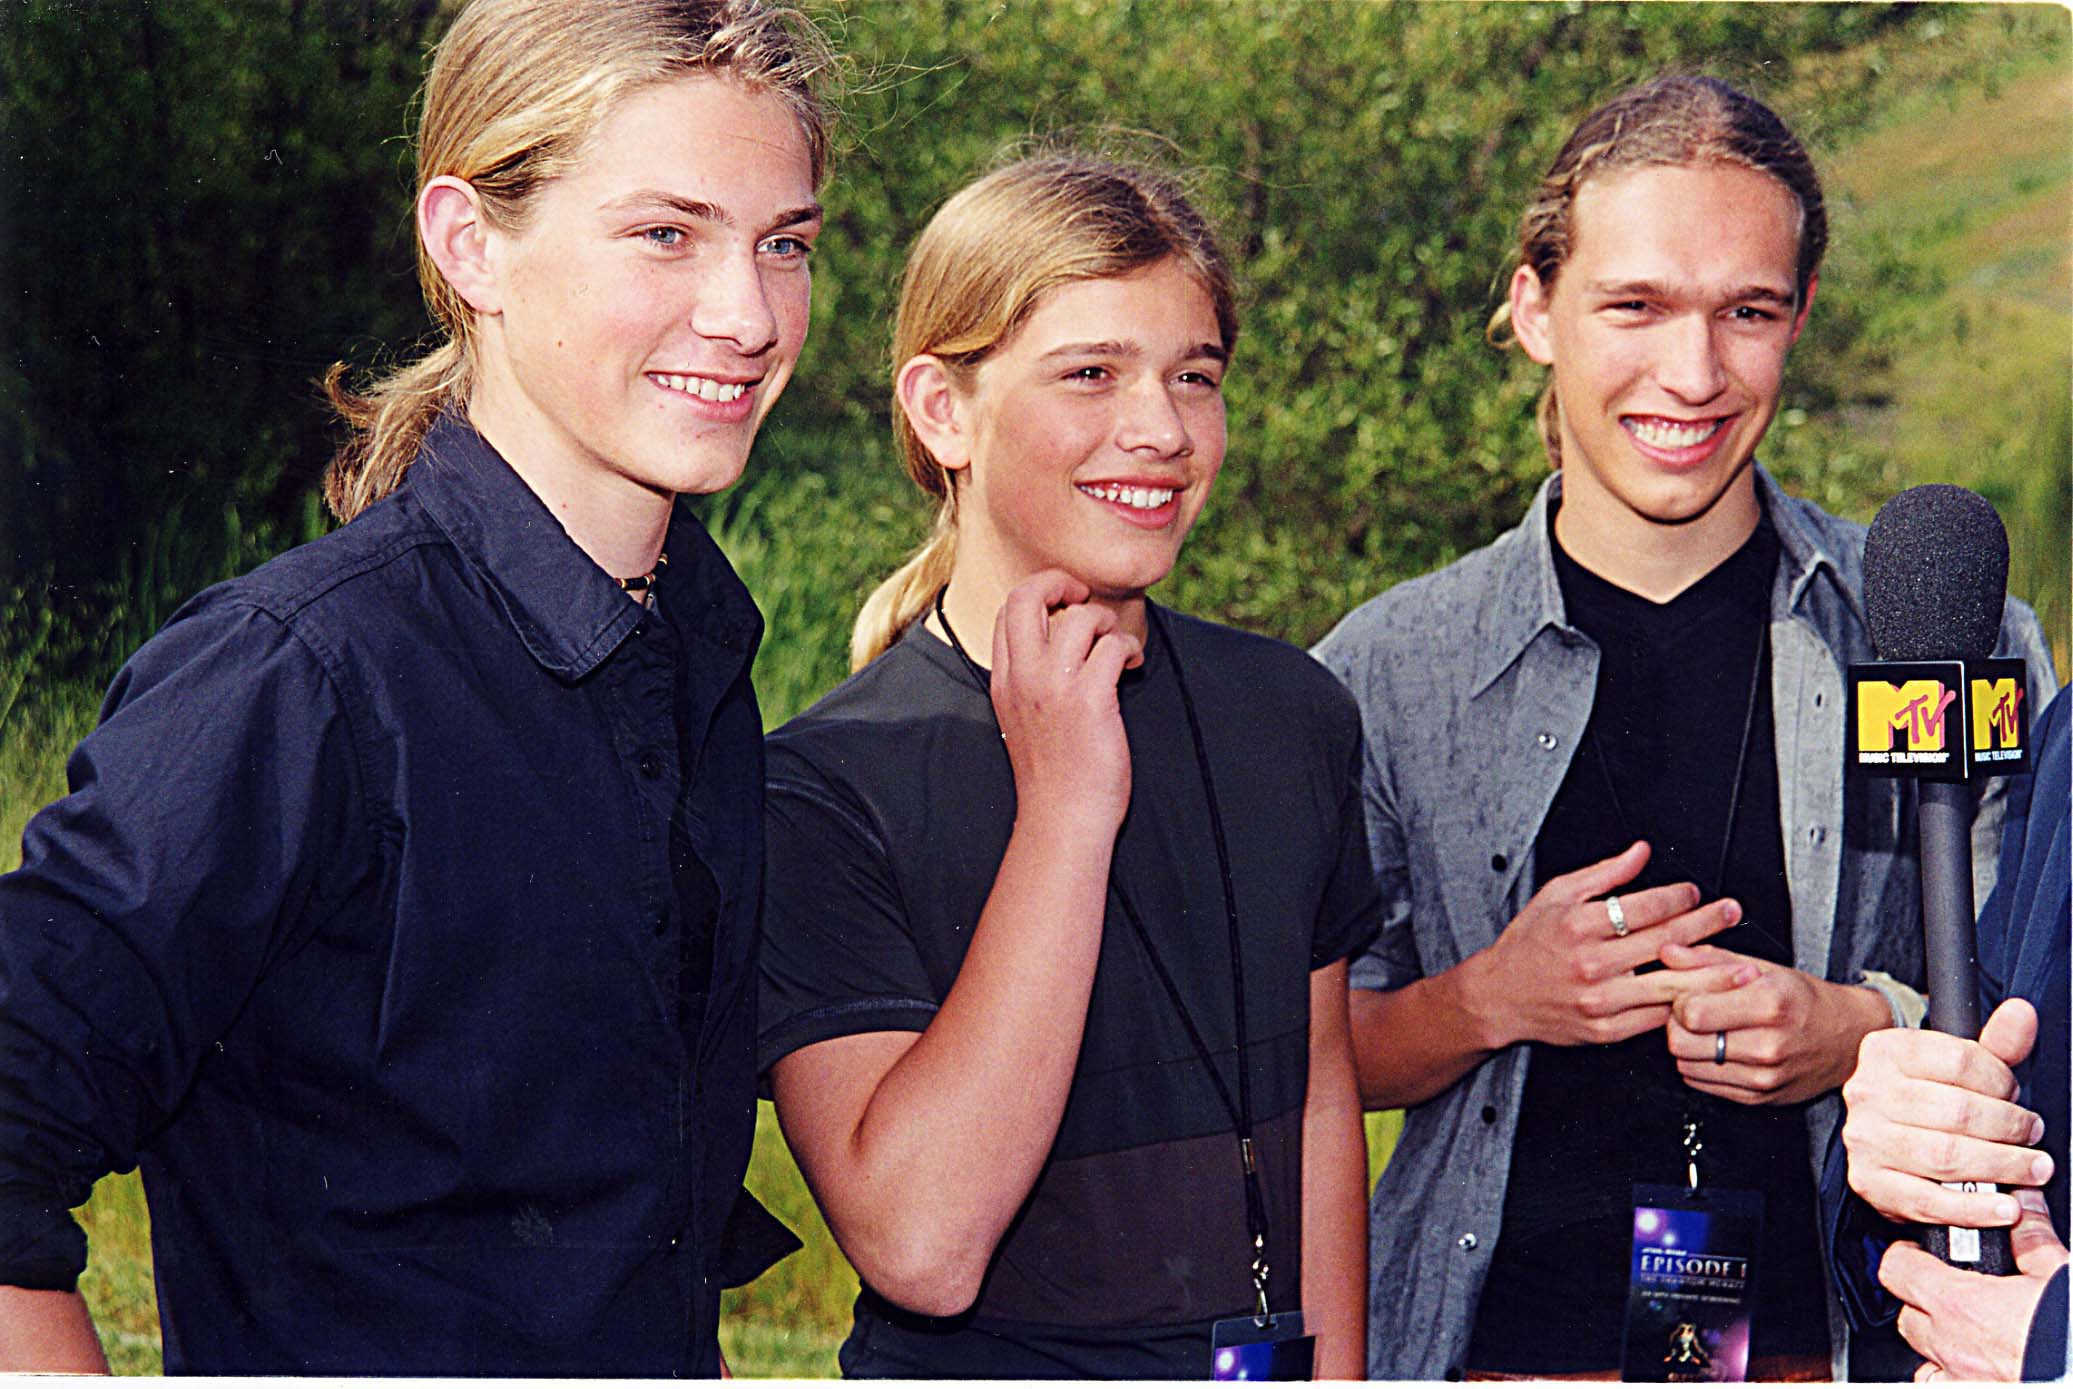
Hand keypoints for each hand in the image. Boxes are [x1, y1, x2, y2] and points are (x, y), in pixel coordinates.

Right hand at [988, 570, 1141, 831]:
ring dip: (1106, 623)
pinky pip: (1113, 646)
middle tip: (1083, 600)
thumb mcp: (1022, 720)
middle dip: (1060, 582)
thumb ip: (1032, 682)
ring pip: (1080, 617)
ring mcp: (1055, 689)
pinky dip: (1130, 648)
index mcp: (1004, 681)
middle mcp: (1023, 678)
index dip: (1039, 595)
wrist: (1062, 819)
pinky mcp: (1091, 702)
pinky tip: (1132, 666)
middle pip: (1026, 596)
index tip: (1065, 606)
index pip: (1007, 611)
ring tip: (1115, 648)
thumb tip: (1063, 646)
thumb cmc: (1052, 775)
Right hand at [1464, 841, 1743, 1050]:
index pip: (1645, 906)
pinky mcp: (1606, 1029)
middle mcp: (1591, 963)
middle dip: (1707, 924)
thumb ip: (1603, 874)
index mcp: (1579, 926)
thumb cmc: (1527, 944)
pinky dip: (1682, 1005)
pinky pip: (1655, 1017)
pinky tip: (1703, 995)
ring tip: (1741, 965)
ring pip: (1669, 985)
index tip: (1694, 892)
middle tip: (1731, 912)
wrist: (1499, 997)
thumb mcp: (1556, 895)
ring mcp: (1600, 1000)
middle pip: (1665, 941)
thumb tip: (1641, 852)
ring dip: (1710, 973)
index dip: (1678, 896)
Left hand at [1660, 942, 1892, 1104]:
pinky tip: (1718, 1049)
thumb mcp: (1763, 968)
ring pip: (1686, 1065)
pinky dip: (1699, 1065)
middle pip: (1681, 1041)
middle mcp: (1767, 1045)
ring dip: (1687, 1046)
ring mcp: (1763, 1078)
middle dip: (1678, 1024)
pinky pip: (1701, 1084)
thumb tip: (1667, 952)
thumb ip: (1710, 960)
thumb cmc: (1806, 999)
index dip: (1680, 1000)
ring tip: (1709, 1030)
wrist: (1849, 1039)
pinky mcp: (1757, 1098)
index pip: (1692, 1011)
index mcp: (1769, 1005)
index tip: (1690, 994)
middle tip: (1694, 1012)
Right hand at [1841, 997, 2050, 1226]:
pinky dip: (1975, 1209)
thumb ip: (1996, 1042)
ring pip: (1946, 1156)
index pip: (1959, 1061)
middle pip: (1957, 1111)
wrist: (1881, 1130)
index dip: (2001, 1081)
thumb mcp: (1958, 1062)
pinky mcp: (1869, 1181)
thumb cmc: (1928, 1094)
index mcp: (1886, 1051)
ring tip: (2032, 1169)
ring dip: (2002, 1167)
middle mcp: (1867, 1091)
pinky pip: (1929, 1200)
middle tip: (2033, 1136)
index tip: (2017, 1095)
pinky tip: (2004, 1207)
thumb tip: (2023, 1013)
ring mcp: (1865, 1139)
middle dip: (2010, 1128)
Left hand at [1882, 1187, 2067, 1380]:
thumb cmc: (2070, 1333)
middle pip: (1906, 1313)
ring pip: (1921, 1352)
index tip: (1917, 1251)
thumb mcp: (2055, 1273)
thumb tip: (2022, 1203)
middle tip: (1948, 1289)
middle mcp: (1950, 1344)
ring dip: (1934, 1338)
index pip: (1897, 1268)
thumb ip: (2030, 1236)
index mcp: (1959, 1304)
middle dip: (1921, 1299)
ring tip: (1964, 1328)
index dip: (1904, 1256)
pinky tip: (1969, 1366)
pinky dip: (1946, 1373)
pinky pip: (1938, 1383)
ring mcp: (1959, 1376)